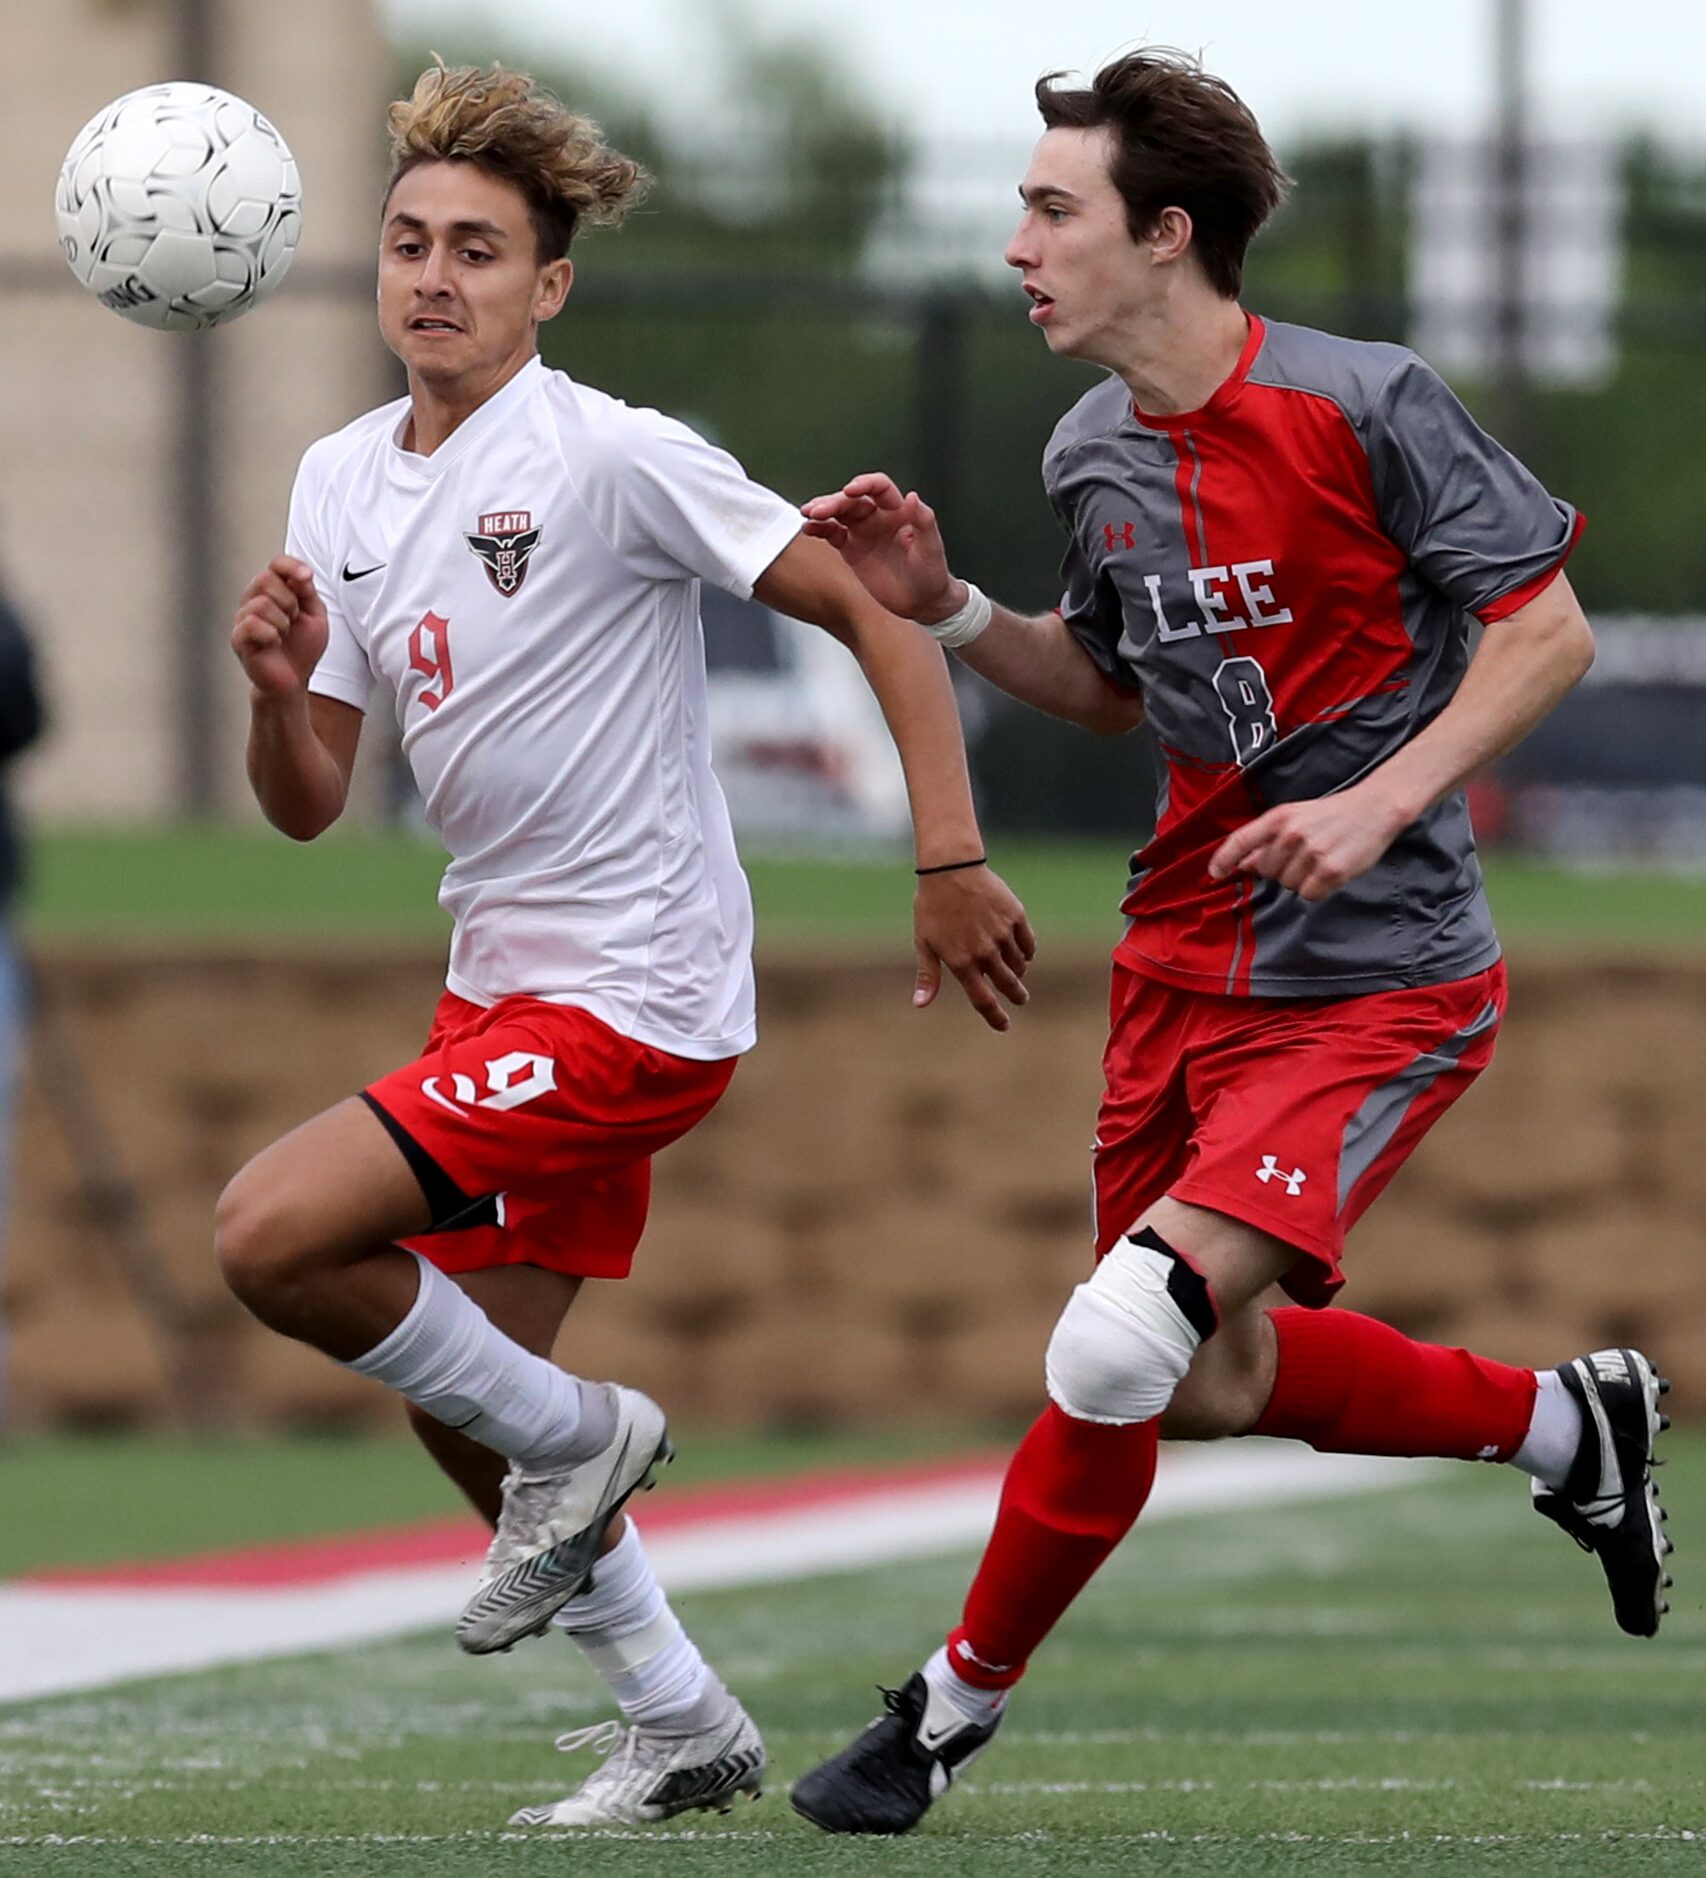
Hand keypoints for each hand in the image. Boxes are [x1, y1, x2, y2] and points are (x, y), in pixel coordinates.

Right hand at [232, 557, 327, 700]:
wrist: (294, 679)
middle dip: (289, 600)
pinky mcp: (239, 638)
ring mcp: (243, 618)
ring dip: (283, 621)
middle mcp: (254, 599)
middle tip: (294, 619)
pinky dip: (270, 633)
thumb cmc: (302, 646)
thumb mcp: (315, 615)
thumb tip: (301, 573)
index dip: (291, 566)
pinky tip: (275, 642)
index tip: (307, 578)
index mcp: (274, 591)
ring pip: (261, 603)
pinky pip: (251, 623)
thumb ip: (308, 592)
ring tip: (285, 634)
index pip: (276, 564)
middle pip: (265, 579)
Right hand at [801, 474, 959, 622]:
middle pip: (853, 500)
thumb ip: (924, 522)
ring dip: (822, 511)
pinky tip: (808, 528)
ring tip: (807, 514)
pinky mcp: (852, 549)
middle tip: (818, 510)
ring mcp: (863, 533)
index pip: (879, 488)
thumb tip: (912, 496)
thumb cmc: (932, 574)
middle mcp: (879, 517)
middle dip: (834, 502)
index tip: (851, 490)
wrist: (922, 603)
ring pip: (839, 514)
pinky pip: (832, 534)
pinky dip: (820, 529)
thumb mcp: (931, 549)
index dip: (865, 485)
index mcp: (899, 512)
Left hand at [913, 865, 1036, 1031]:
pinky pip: (1028, 943)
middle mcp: (985, 952)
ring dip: (1018, 972)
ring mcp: (1002, 934)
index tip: (1004, 1025)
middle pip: (1008, 985)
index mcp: (961, 962)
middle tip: (1020, 999)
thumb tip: (920, 1004)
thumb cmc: (932, 906)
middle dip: (1016, 996)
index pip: (983, 1000)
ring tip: (1016, 972)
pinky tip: (1022, 952)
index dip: (996, 1017)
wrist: (950, 869)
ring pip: (1019, 964)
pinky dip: (1026, 952)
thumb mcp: (924, 942)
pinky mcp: (1015, 916)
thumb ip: (928, 975)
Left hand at [1208, 784, 1407, 901]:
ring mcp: (1311, 853)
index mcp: (1279, 818)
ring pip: (1287, 885)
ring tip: (1319, 860)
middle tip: (1303, 855)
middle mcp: (1291, 834)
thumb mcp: (1295, 817)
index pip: (1240, 841)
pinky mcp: (1330, 871)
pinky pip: (1308, 895)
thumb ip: (1267, 840)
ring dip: (1300, 879)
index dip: (1223, 859)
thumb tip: (1243, 864)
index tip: (1214, 874)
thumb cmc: (1331, 815)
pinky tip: (1329, 872)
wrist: (1374, 809)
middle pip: (1266, 871)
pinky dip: (1317, 889)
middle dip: (1280, 870)